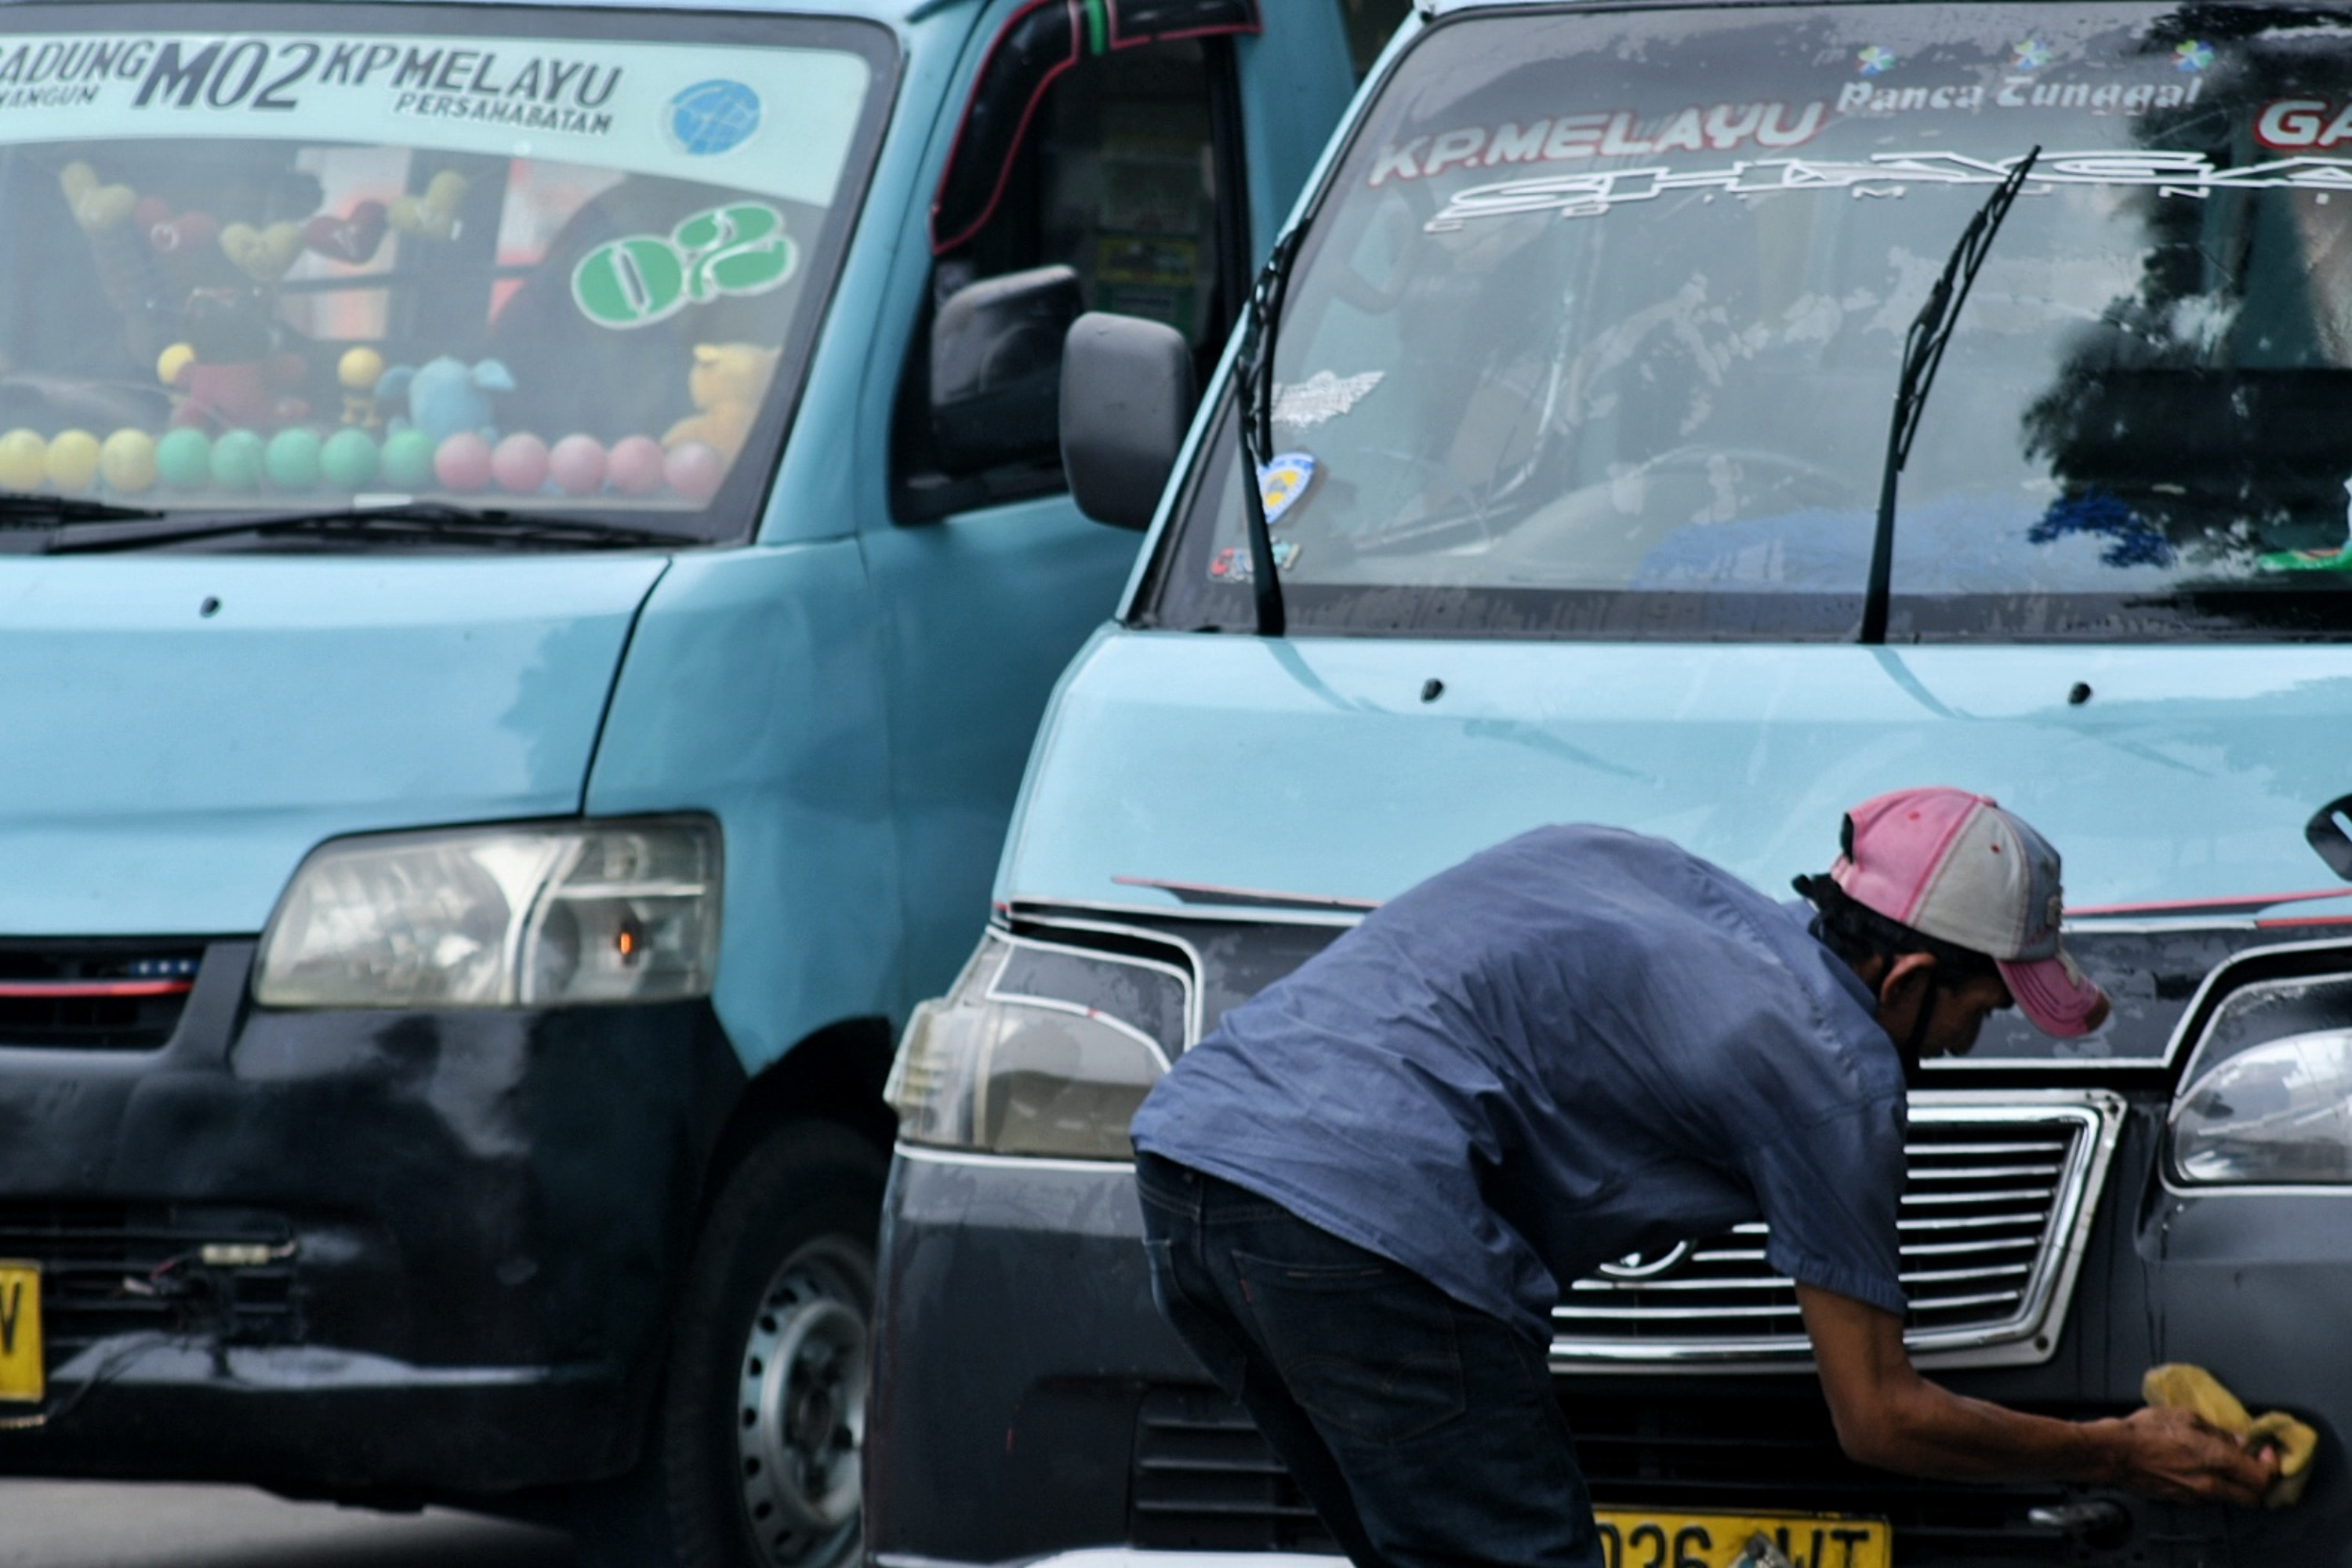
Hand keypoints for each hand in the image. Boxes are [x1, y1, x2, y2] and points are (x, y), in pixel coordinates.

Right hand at [2099, 1405, 2278, 1505]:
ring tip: (2224, 1462)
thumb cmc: (2144, 1431)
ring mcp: (2195, 1495)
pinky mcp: (2181, 1499)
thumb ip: (2216, 1431)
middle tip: (2254, 1462)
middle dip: (2259, 1481)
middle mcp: (2210, 1483)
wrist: (2113, 1453)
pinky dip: (2214, 1484)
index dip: (2270, 1464)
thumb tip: (2236, 1440)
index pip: (2262, 1475)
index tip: (2264, 1450)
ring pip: (2231, 1497)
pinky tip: (2200, 1467)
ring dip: (2236, 1483)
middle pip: (2253, 1496)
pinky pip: (2209, 1496)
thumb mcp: (2184, 1417)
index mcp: (2215, 1459)